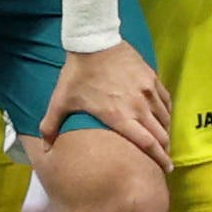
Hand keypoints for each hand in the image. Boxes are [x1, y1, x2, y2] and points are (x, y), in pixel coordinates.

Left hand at [34, 43, 172, 167]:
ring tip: (161, 140)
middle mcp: (138, 106)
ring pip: (165, 119)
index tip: (165, 170)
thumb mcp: (61, 100)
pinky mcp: (152, 78)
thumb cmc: (77, 74)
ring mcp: (148, 91)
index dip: (159, 159)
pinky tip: (162, 118)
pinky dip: (165, 113)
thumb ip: (51, 125)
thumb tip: (45, 147)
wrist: (93, 41)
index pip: (147, 143)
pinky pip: (166, 101)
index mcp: (119, 116)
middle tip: (162, 159)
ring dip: (165, 132)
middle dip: (164, 150)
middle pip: (161, 135)